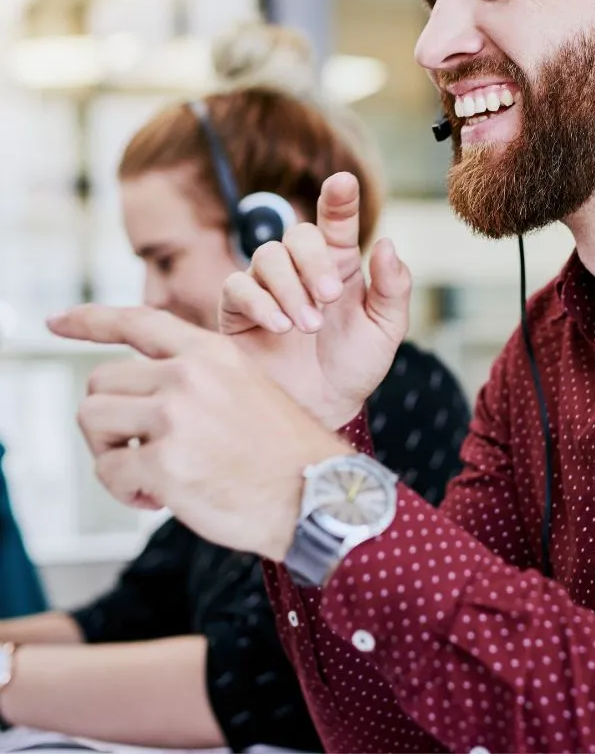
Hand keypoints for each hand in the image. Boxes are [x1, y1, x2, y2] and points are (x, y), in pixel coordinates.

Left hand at [46, 305, 349, 558]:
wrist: (315, 494)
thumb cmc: (281, 451)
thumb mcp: (246, 387)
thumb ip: (195, 378)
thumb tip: (132, 394)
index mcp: (212, 352)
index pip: (136, 321)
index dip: (88, 319)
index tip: (54, 321)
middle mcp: (189, 376)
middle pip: (99, 383)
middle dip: (107, 420)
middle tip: (137, 448)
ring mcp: (175, 417)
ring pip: (93, 421)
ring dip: (109, 453)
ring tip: (147, 473)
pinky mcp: (164, 463)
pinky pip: (108, 472)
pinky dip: (124, 491)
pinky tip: (160, 498)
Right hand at [221, 172, 411, 429]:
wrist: (323, 409)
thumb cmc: (355, 366)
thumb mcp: (387, 330)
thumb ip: (394, 289)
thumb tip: (387, 244)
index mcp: (341, 265)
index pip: (337, 221)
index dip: (339, 198)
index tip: (343, 182)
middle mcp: (302, 269)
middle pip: (298, 234)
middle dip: (314, 261)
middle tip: (330, 297)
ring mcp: (268, 287)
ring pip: (267, 256)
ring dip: (290, 288)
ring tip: (308, 327)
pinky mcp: (238, 311)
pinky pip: (238, 287)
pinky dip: (260, 303)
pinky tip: (281, 327)